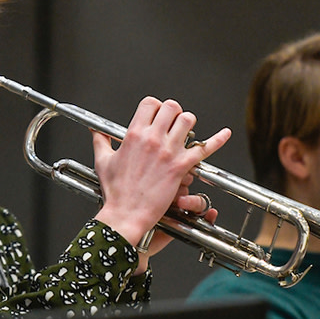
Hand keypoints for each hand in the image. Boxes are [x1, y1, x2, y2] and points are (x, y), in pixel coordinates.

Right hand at [90, 96, 230, 266]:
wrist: (126, 214)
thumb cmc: (115, 192)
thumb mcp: (103, 162)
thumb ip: (100, 142)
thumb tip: (94, 131)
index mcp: (133, 134)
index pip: (150, 104)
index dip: (156, 107)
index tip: (157, 115)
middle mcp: (152, 138)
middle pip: (172, 107)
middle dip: (174, 112)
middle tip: (173, 123)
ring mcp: (168, 151)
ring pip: (188, 120)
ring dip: (188, 124)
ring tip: (185, 133)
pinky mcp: (181, 166)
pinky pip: (204, 148)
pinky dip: (218, 139)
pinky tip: (225, 134)